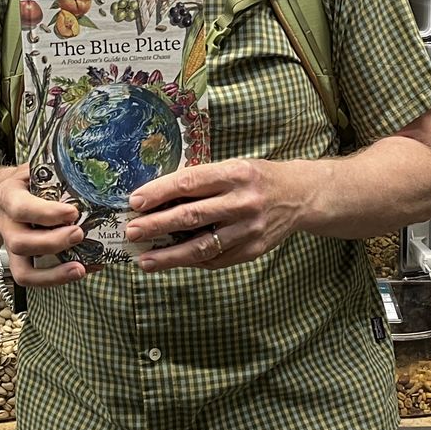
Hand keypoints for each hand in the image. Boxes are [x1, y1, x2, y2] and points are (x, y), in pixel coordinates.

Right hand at [0, 168, 87, 286]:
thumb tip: (88, 166)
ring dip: (53, 272)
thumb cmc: (26, 182)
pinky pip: (32, 279)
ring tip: (80, 268)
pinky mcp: (20, 262)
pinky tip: (82, 270)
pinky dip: (57, 279)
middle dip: (52, 243)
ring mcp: (11, 246)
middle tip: (79, 234)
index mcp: (7, 196)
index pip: (20, 207)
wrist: (5, 197)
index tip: (73, 212)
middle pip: (20, 242)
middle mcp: (6, 224)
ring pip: (22, 269)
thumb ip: (54, 169)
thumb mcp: (34, 168)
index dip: (46, 213)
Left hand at [123, 158, 310, 271]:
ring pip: (203, 246)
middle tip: (132, 232)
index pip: (189, 183)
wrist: (298, 196)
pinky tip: (173, 261)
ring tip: (145, 261)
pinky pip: (217, 260)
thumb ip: (201, 181)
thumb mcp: (232, 167)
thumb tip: (157, 198)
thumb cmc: (255, 178)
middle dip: (157, 226)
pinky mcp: (254, 250)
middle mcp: (243, 201)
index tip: (135, 202)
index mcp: (234, 173)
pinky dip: (192, 262)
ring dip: (170, 256)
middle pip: (192, 216)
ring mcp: (250, 229)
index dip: (159, 193)